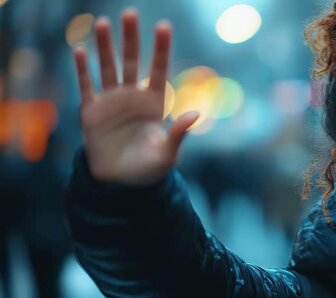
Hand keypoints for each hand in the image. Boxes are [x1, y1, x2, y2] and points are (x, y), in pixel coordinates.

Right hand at [73, 9, 197, 185]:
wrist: (122, 184)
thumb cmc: (149, 169)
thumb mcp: (167, 154)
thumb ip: (179, 134)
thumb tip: (195, 114)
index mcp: (154, 104)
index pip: (159, 70)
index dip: (161, 49)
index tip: (164, 26)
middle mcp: (133, 97)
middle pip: (132, 62)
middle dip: (130, 38)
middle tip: (129, 13)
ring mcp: (111, 103)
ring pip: (108, 68)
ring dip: (104, 47)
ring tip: (102, 23)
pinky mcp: (92, 113)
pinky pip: (87, 87)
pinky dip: (82, 70)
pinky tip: (80, 50)